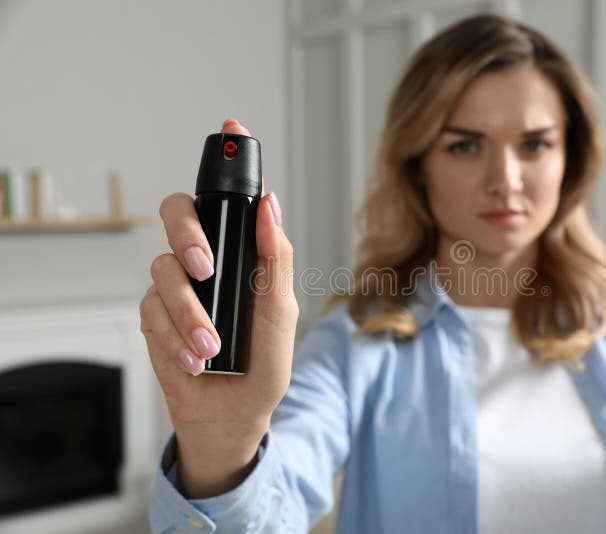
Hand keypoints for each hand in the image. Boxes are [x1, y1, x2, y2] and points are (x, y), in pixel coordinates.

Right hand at [139, 119, 298, 496]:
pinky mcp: (154, 318)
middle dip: (187, 235)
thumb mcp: (281, 309)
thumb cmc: (264, 360)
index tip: (232, 127)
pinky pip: (150, 311)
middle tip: (205, 267)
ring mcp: (177, 287)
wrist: (235, 412)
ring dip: (189, 312)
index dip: (228, 161)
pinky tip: (195, 359)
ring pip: (162, 270)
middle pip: (177, 214)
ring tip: (212, 345)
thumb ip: (273, 257)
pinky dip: (175, 337)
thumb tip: (270, 204)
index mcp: (239, 252)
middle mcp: (205, 261)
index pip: (228, 200)